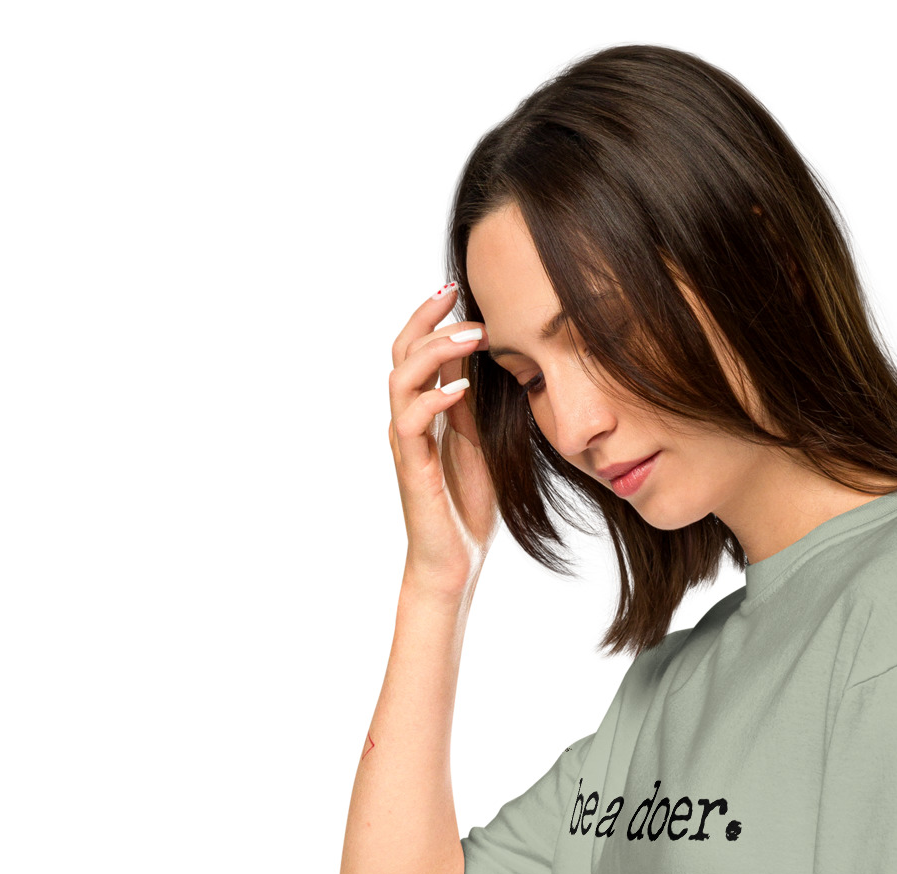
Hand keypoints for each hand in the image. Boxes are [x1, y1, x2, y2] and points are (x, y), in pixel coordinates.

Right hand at [387, 282, 497, 593]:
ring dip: (435, 352)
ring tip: (472, 337)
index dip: (434, 316)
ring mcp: (407, 442)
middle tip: (459, 296)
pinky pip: (411, 422)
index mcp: (425, 410)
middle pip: (401, 351)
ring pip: (401, 377)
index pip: (419, 349)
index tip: (461, 289)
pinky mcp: (412, 468)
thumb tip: (495, 357)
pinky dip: (434, 400)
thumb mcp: (482, 441)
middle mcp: (408, 419)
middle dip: (428, 319)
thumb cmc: (469, 505)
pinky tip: (462, 389)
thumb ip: (478, 403)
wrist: (454, 561)